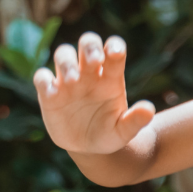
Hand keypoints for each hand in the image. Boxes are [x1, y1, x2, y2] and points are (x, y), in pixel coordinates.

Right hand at [34, 31, 155, 154]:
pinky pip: (42, 77)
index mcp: (110, 77)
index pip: (113, 51)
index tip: (115, 53)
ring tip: (73, 80)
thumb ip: (136, 120)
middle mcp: (89, 74)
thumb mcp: (124, 131)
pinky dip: (44, 80)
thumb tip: (150, 110)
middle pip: (87, 43)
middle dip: (90, 47)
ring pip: (63, 54)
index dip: (114, 46)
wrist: (88, 148)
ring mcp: (68, 81)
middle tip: (94, 61)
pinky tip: (52, 92)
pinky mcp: (49, 93)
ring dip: (67, 62)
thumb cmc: (109, 134)